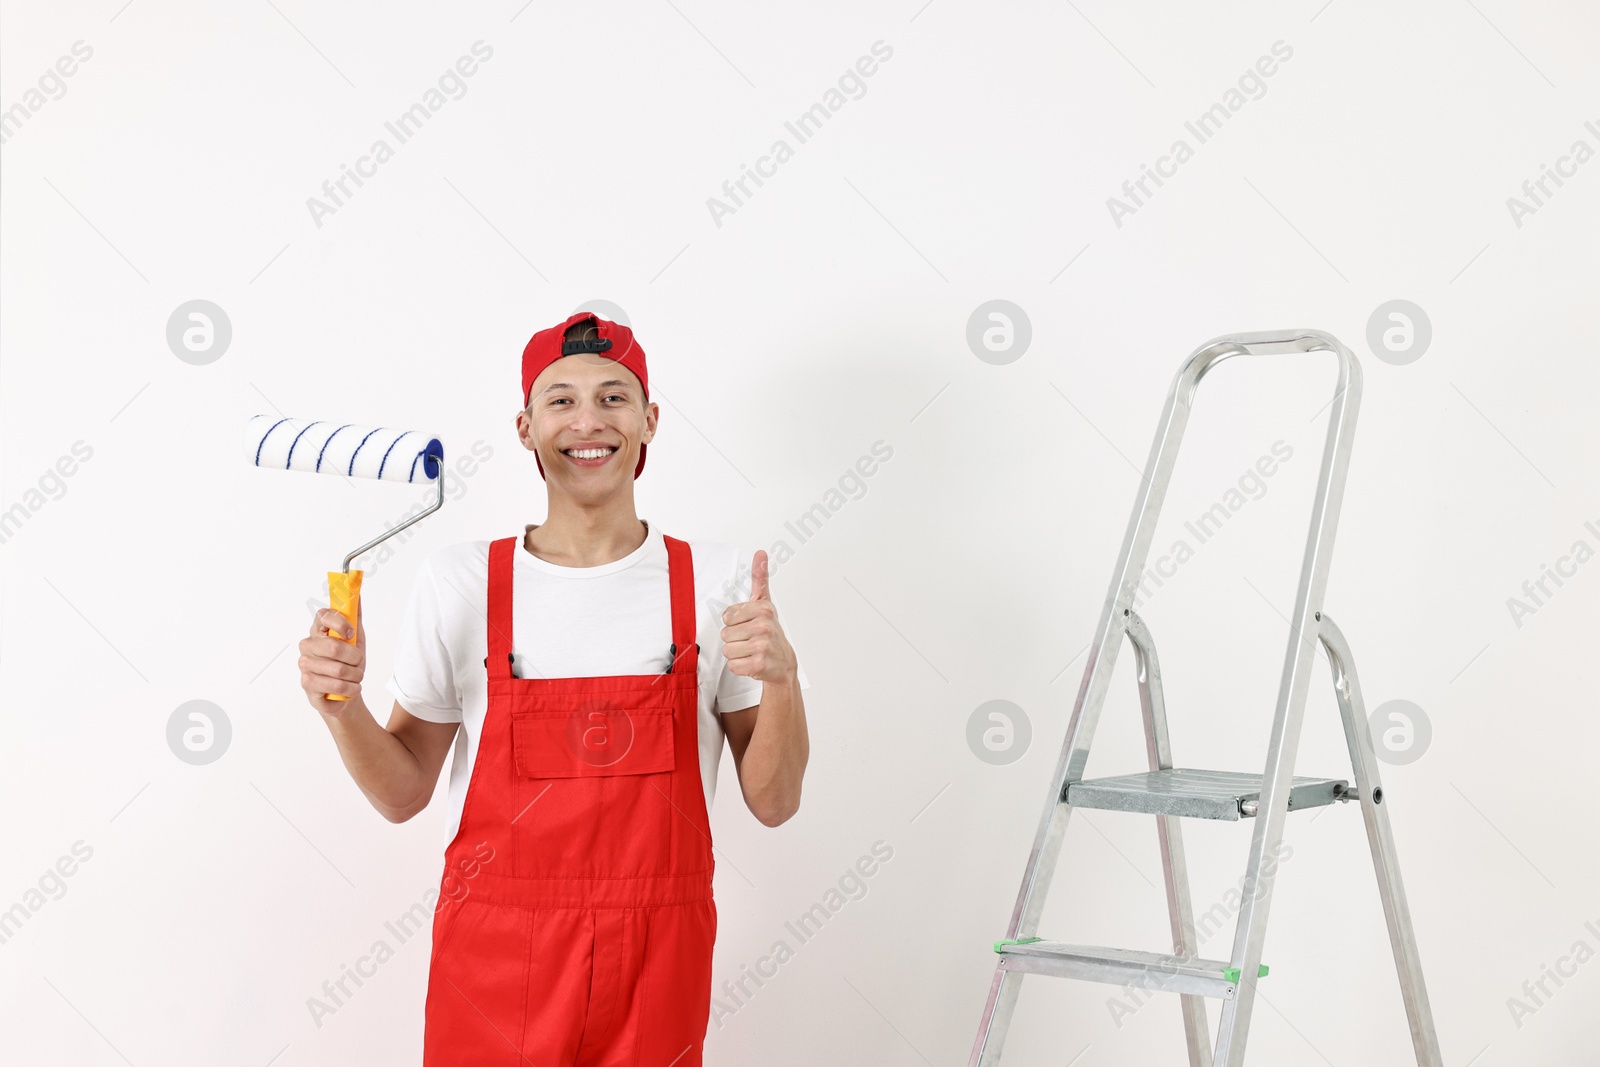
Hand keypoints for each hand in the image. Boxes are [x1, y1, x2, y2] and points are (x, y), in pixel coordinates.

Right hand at [300, 598, 365, 715]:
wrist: (344, 692)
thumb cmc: (348, 663)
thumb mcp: (356, 639)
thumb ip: (355, 617)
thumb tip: (358, 595)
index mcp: (319, 630)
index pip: (323, 616)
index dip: (339, 622)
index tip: (351, 633)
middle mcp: (308, 644)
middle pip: (334, 647)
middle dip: (354, 658)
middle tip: (358, 663)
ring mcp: (305, 663)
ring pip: (338, 669)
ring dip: (355, 676)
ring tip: (355, 677)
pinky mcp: (307, 682)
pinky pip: (335, 685)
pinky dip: (350, 688)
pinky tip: (350, 688)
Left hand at [721, 550, 795, 684]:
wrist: (783, 662)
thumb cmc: (770, 631)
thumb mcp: (765, 603)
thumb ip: (760, 578)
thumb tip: (760, 552)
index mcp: (763, 609)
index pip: (727, 616)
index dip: (735, 623)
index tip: (749, 625)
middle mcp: (764, 626)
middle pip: (725, 634)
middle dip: (735, 639)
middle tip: (750, 640)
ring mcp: (762, 646)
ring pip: (727, 650)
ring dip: (737, 653)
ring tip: (751, 651)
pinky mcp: (758, 664)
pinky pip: (732, 665)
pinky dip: (739, 667)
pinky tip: (752, 662)